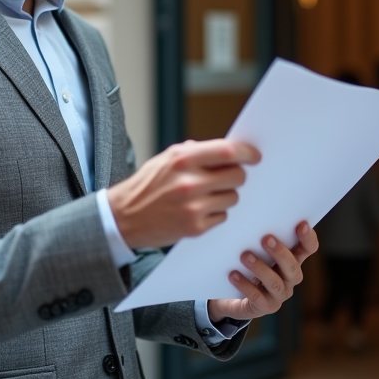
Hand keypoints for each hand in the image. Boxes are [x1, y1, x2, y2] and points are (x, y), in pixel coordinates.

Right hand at [107, 139, 259, 249]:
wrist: (124, 217)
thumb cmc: (147, 185)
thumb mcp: (166, 159)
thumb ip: (195, 153)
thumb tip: (227, 150)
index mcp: (182, 159)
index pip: (227, 152)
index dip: (246, 153)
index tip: (254, 156)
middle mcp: (189, 183)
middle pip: (237, 176)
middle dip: (236, 176)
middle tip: (226, 177)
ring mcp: (193, 207)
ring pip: (232, 198)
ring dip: (224, 195)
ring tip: (205, 196)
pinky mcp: (195, 228)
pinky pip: (222, 216)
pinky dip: (215, 213)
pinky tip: (198, 210)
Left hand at [207, 221, 318, 322]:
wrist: (232, 297)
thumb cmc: (248, 267)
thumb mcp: (257, 251)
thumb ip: (261, 239)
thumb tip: (255, 217)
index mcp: (292, 261)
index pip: (308, 249)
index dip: (308, 238)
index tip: (301, 224)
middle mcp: (289, 278)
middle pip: (292, 266)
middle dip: (280, 252)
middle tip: (266, 238)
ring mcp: (278, 295)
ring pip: (274, 282)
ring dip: (260, 268)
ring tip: (245, 256)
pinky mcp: (264, 307)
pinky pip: (256, 297)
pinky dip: (245, 284)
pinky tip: (233, 275)